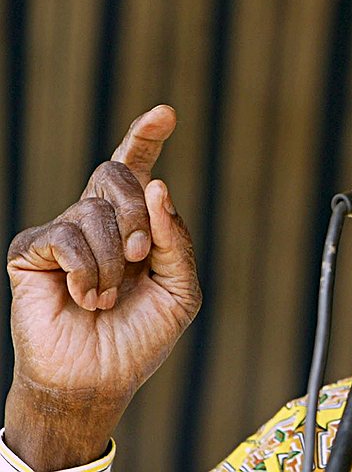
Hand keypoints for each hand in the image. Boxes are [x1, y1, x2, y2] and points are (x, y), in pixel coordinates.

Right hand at [4, 105, 200, 469]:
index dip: (147, 137)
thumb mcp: (180, 289)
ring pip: (94, 211)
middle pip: (117, 176)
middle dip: (139, 217)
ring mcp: (64, 232)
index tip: (165, 112)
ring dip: (114, 261)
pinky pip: (65, 235)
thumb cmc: (141, 335)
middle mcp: (98, 220)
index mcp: (135, 225)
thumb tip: (158, 187)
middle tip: (142, 259)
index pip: (137, 170)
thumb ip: (176, 240)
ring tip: (108, 297)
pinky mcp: (32, 250)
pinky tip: (86, 297)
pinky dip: (86, 270)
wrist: (99, 378)